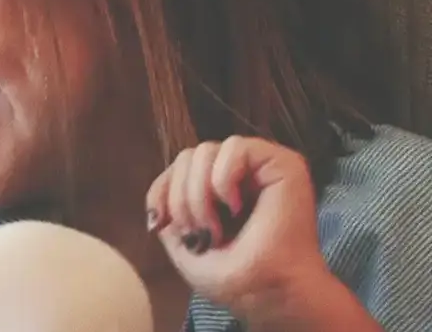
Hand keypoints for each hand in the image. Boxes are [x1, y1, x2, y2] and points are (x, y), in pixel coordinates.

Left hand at [145, 136, 333, 310]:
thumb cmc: (235, 279)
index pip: (176, 169)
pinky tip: (233, 206)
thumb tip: (160, 201)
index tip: (160, 224)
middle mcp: (240, 174)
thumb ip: (170, 213)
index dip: (160, 191)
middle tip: (198, 234)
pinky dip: (222, 178)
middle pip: (186, 158)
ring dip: (198, 194)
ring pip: (204, 151)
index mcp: (217, 191)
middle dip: (179, 199)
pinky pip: (235, 146)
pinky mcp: (284, 163)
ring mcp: (261, 167)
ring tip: (214, 228)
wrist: (271, 296)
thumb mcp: (184, 246)